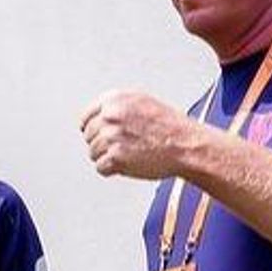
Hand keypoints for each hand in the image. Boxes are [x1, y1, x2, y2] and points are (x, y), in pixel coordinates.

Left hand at [80, 91, 202, 179]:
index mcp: (115, 100)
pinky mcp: (115, 157)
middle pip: (89, 136)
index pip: (86, 116)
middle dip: (101, 144)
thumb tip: (99, 117)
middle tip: (121, 148)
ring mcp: (111, 136)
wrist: (185, 144)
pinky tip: (127, 165)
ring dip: (108, 157)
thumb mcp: (142, 103)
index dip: (91, 128)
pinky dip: (112, 170)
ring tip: (129, 155)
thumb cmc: (170, 126)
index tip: (95, 135)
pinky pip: (101, 168)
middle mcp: (110, 116)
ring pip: (93, 153)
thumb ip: (118, 107)